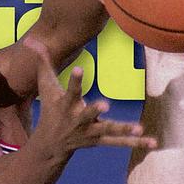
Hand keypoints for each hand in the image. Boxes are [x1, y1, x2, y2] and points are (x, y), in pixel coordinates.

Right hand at [32, 42, 156, 153]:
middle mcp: (79, 120)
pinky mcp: (101, 141)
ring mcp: (91, 132)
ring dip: (123, 130)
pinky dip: (136, 142)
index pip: (71, 90)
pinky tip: (153, 142)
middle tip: (105, 106)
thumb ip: (43, 63)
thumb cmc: (50, 109)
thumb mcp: (46, 87)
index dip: (74, 80)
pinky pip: (120, 142)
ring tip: (139, 129)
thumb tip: (31, 39)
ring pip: (108, 131)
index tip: (78, 69)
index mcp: (67, 105)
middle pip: (88, 114)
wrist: (51, 145)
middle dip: (95, 111)